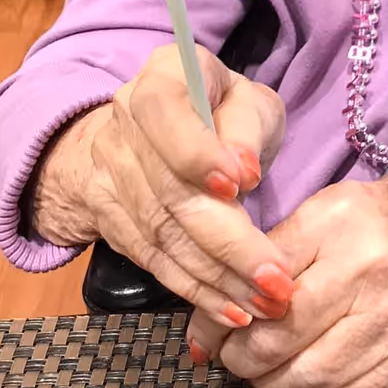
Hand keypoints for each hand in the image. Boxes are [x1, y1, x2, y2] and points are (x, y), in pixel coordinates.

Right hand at [31, 42, 294, 331]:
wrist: (153, 132)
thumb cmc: (221, 112)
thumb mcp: (247, 101)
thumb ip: (246, 125)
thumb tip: (243, 169)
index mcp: (162, 76)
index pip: (166, 112)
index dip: (198, 152)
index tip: (243, 184)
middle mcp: (125, 122)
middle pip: (170, 189)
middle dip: (228, 241)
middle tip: (277, 280)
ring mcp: (110, 172)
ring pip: (163, 234)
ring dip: (218, 278)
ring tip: (266, 305)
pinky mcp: (111, 220)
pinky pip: (154, 262)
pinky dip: (195, 291)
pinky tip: (233, 311)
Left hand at [188, 157, 387, 387]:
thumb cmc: (377, 221)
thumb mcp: (325, 212)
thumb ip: (270, 257)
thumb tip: (208, 322)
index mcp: (340, 222)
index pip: (258, 282)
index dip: (219, 318)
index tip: (202, 335)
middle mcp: (373, 269)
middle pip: (278, 337)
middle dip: (238, 358)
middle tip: (226, 359)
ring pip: (305, 378)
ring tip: (254, 378)